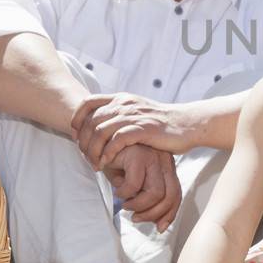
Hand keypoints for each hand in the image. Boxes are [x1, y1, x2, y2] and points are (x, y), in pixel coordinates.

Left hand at [72, 93, 198, 167]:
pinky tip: (106, 163)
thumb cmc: (162, 123)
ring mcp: (133, 116)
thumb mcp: (138, 112)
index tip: (75, 134)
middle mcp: (125, 104)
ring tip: (94, 164)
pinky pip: (116, 141)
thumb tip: (102, 124)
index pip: (88, 102)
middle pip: (91, 120)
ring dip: (93, 151)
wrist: (187, 124)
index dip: (77, 118)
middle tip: (84, 156)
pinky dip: (107, 154)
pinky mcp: (142, 129)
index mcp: (122, 98)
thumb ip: (121, 114)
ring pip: (100, 132)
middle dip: (83, 141)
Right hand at [105, 144, 182, 228]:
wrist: (100, 144)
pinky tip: (118, 191)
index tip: (158, 228)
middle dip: (153, 214)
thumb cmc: (117, 165)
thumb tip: (159, 224)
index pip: (176, 194)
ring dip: (138, 206)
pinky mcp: (138, 155)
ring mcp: (153, 156)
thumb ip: (147, 199)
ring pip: (156, 193)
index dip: (169, 214)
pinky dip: (124, 193)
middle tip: (136, 218)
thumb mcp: (135, 184)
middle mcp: (164, 160)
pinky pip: (135, 184)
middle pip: (170, 196)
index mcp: (166, 166)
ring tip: (125, 205)